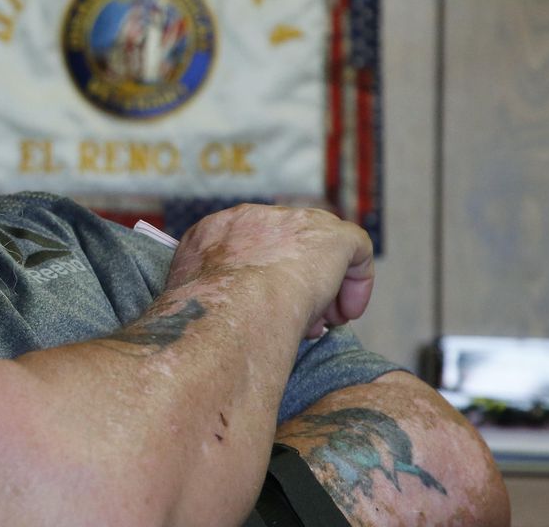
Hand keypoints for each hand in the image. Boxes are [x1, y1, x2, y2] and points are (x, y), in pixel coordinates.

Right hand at [165, 204, 373, 338]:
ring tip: (324, 324)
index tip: (266, 315)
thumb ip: (209, 303)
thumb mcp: (190, 308)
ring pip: (317, 249)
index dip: (261, 284)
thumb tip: (222, 329)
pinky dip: (357, 282)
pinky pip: (354, 249)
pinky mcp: (330, 234)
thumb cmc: (205, 324)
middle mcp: (249, 218)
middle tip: (300, 325)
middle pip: (284, 248)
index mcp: (209, 232)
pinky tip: (348, 313)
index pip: (246, 250)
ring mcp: (291, 221)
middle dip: (293, 286)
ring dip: (322, 287)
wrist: (231, 311)